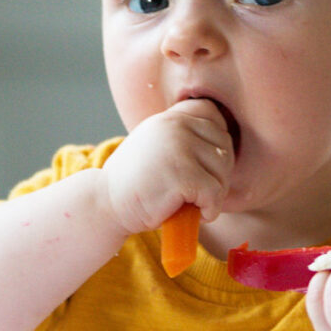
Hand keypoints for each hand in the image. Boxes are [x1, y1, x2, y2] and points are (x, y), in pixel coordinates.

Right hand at [104, 98, 234, 233]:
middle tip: (200, 193)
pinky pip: (215, 193)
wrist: (105, 203)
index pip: (214, 116)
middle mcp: (176, 126)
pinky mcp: (182, 175)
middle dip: (218, 173)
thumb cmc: (136, 183)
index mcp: (171, 118)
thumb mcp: (156, 146)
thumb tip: (226, 144)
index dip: (217, 143)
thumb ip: (182, 137)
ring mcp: (179, 148)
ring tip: (195, 203)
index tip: (203, 165)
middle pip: (224, 145)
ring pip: (223, 171)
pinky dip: (211, 209)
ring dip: (215, 194)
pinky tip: (197, 214)